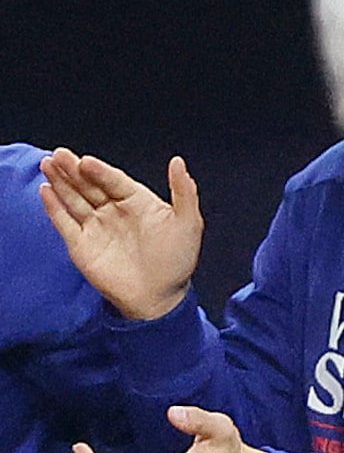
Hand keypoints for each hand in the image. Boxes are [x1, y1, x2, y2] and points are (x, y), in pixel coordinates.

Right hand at [38, 150, 201, 322]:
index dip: (99, 170)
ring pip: (74, 199)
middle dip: (73, 170)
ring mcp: (96, 226)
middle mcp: (113, 210)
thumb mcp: (188, 223)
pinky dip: (54, 208)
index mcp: (137, 201)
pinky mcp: (81, 244)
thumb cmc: (177, 261)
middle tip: (59, 154)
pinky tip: (46, 191)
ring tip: (48, 163)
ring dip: (60, 182)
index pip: (114, 180)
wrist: (160, 298)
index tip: (86, 162)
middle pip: (89, 185)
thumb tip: (178, 162)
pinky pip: (65, 223)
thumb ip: (184, 192)